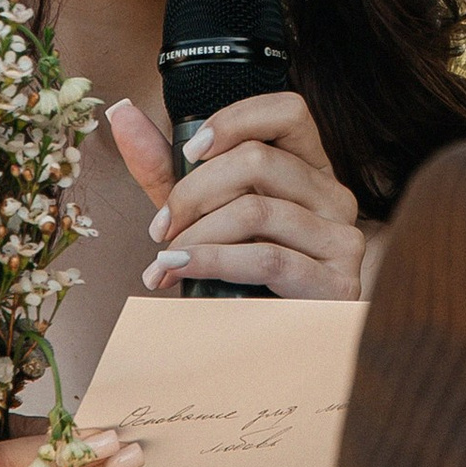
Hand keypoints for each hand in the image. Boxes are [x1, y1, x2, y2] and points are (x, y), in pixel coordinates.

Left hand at [108, 93, 364, 301]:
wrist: (267, 355)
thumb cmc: (235, 279)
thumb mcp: (197, 215)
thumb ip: (164, 167)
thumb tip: (122, 114)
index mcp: (309, 171)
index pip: (289, 111)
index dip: (236, 120)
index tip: (190, 152)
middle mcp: (335, 198)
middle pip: (258, 161)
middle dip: (193, 192)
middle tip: (161, 228)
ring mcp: (344, 239)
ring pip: (257, 210)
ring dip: (196, 235)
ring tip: (167, 261)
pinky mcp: (338, 282)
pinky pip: (267, 257)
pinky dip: (212, 261)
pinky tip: (180, 272)